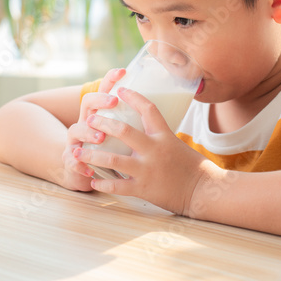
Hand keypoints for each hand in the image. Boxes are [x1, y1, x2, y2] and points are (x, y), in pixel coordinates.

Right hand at [60, 68, 126, 190]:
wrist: (84, 172)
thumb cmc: (109, 151)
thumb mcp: (122, 136)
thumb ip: (134, 122)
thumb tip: (163, 105)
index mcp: (99, 113)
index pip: (103, 90)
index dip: (110, 79)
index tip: (123, 71)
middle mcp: (85, 123)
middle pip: (88, 103)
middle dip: (100, 100)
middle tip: (114, 101)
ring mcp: (76, 140)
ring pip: (75, 130)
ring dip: (88, 132)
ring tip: (100, 137)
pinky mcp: (71, 160)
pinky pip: (72, 161)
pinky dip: (80, 164)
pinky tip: (89, 169)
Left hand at [72, 86, 216, 214]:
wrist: (203, 192)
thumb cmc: (192, 167)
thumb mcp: (177, 144)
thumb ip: (159, 135)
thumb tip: (146, 123)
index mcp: (164, 136)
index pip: (148, 109)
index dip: (133, 96)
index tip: (119, 89)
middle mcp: (153, 150)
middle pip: (123, 131)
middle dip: (102, 123)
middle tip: (89, 119)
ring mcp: (146, 170)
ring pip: (112, 160)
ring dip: (91, 155)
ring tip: (77, 152)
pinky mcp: (143, 189)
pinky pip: (117, 186)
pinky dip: (102, 183)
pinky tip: (93, 180)